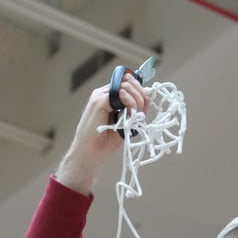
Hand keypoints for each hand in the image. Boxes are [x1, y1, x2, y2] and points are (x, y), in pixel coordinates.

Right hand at [55, 72, 147, 193]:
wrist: (89, 155)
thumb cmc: (104, 143)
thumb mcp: (126, 124)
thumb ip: (135, 110)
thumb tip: (148, 98)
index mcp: (109, 97)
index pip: (128, 83)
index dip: (139, 90)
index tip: (144, 105)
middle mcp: (103, 94)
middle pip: (128, 82)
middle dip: (141, 95)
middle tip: (141, 112)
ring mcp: (100, 97)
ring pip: (125, 86)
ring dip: (137, 100)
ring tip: (135, 115)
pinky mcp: (98, 102)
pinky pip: (119, 93)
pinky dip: (129, 102)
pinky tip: (129, 115)